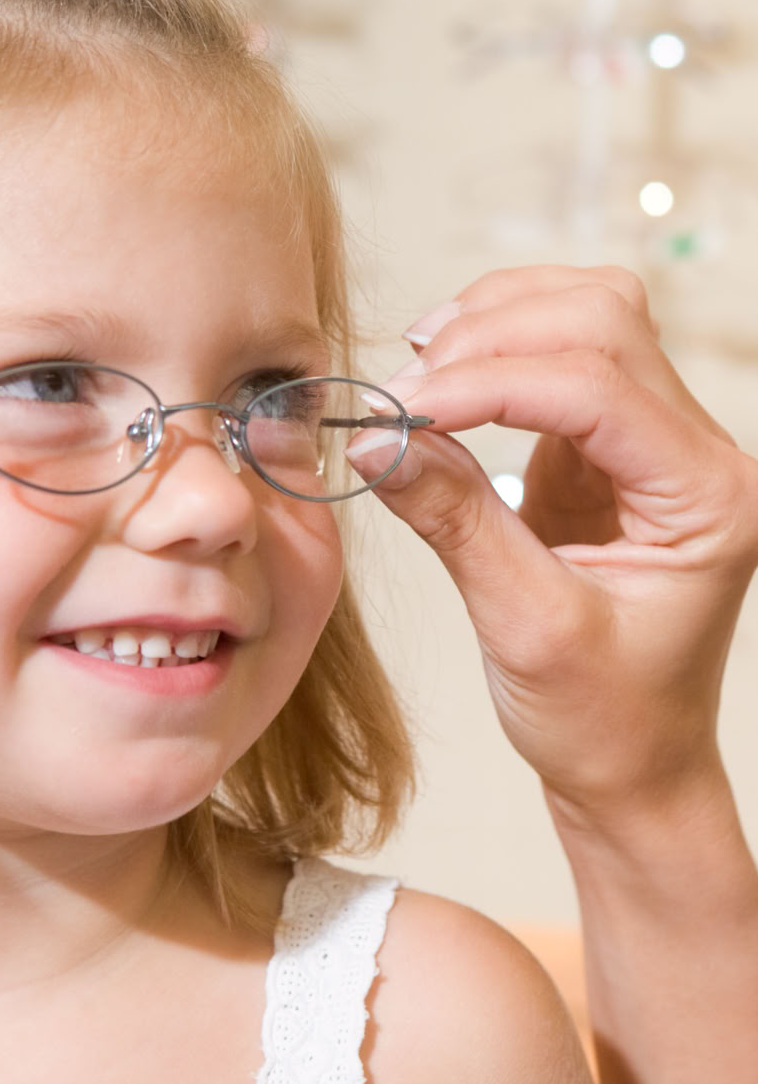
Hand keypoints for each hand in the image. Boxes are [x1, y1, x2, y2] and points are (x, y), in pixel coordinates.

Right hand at [346, 265, 757, 828]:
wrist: (632, 768)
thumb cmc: (603, 720)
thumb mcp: (525, 628)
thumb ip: (456, 521)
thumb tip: (377, 438)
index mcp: (706, 498)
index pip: (595, 386)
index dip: (487, 383)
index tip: (398, 410)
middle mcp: (699, 454)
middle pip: (604, 320)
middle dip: (491, 337)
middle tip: (399, 393)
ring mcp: (658, 445)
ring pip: (590, 316)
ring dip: (496, 323)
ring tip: (416, 370)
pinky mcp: (612, 452)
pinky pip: (564, 358)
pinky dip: (498, 350)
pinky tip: (443, 379)